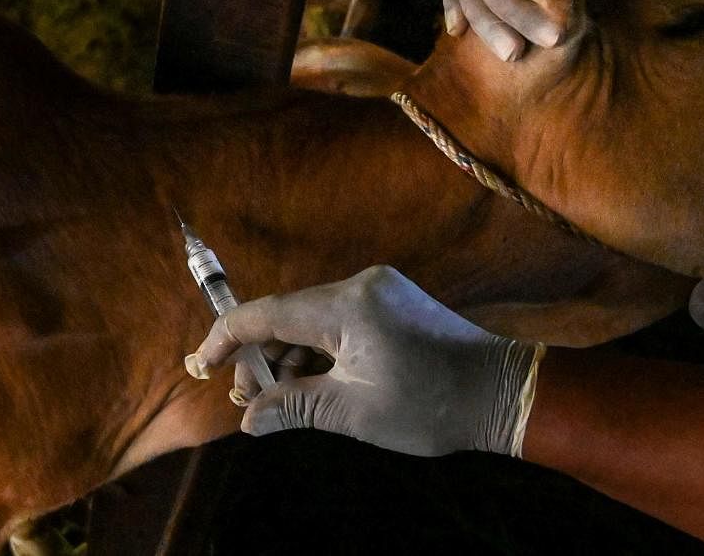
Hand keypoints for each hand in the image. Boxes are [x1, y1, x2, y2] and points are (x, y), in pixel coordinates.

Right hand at [185, 265, 544, 456]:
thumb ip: (294, 407)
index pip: (267, 312)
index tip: (202, 365)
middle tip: (247, 404)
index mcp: (349, 305)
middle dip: (263, 358)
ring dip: (292, 357)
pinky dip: (320, 349)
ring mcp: (380, 289)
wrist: (501, 391)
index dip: (228, 337)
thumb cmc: (430, 405)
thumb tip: (249, 419)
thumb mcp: (353, 412)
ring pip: (313, 318)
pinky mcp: (393, 300)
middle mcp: (362, 285)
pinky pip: (339, 319)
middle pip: (289, 314)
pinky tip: (314, 384)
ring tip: (281, 402)